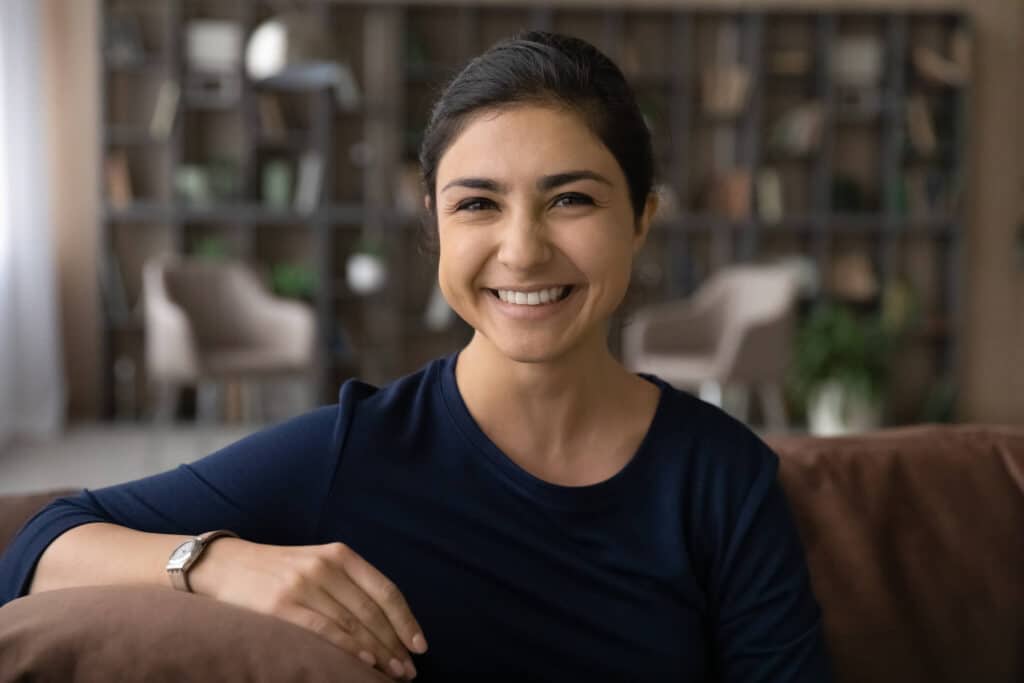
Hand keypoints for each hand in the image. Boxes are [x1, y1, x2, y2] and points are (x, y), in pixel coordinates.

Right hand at [189, 538, 427, 679]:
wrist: (224, 565)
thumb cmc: (278, 571)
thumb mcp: (318, 564)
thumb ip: (349, 586)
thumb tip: (384, 626)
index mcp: (340, 555)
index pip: (385, 590)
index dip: (406, 621)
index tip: (420, 646)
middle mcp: (325, 567)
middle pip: (372, 612)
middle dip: (395, 645)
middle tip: (408, 672)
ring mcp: (303, 586)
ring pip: (352, 624)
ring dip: (377, 654)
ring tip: (392, 675)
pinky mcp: (281, 606)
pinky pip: (323, 631)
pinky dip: (348, 648)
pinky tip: (363, 664)